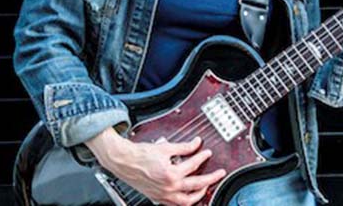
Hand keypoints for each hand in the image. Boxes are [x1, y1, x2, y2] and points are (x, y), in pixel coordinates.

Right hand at [85, 129, 225, 205]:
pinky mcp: (157, 198)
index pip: (193, 165)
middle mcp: (168, 186)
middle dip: (210, 179)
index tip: (207, 152)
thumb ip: (183, 147)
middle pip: (196, 185)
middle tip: (219, 174)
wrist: (123, 161)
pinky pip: (174, 204)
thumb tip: (196, 143)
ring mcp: (163, 195)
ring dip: (199, 195)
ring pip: (186, 201)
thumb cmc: (140, 155)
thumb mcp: (165, 147)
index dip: (202, 157)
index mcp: (170, 173)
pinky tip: (188, 196)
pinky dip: (184, 201)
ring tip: (205, 188)